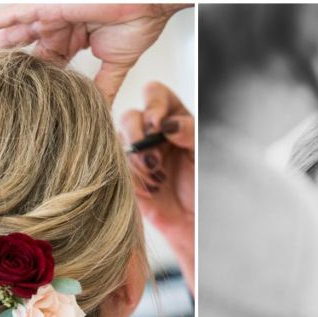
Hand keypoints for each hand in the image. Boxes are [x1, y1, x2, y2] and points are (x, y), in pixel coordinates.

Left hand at [0, 4, 186, 101]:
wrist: (150, 5)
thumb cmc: (138, 24)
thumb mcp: (115, 66)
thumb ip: (103, 88)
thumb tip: (100, 114)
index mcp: (75, 39)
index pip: (48, 61)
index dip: (35, 75)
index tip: (20, 93)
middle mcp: (61, 26)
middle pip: (28, 45)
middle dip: (10, 58)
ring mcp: (55, 14)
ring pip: (18, 29)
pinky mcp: (52, 5)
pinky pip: (18, 12)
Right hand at [119, 82, 193, 292]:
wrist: (193, 222)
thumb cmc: (202, 185)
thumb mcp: (201, 154)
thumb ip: (190, 133)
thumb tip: (169, 124)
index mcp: (172, 117)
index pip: (155, 94)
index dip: (153, 104)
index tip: (159, 124)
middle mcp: (151, 132)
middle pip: (130, 115)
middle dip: (139, 133)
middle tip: (155, 157)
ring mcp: (135, 153)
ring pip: (119, 140)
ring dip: (137, 157)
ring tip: (158, 176)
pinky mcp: (124, 175)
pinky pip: (115, 166)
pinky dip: (133, 176)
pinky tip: (152, 189)